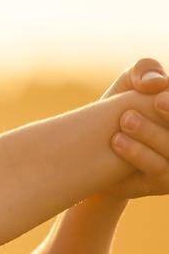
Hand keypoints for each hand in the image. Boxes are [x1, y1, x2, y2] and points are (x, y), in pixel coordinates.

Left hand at [98, 58, 168, 199]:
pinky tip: (117, 141)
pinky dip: (138, 154)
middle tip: (154, 103)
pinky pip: (159, 169)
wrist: (91, 154)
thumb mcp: (128, 84)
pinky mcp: (165, 182)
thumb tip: (156, 83)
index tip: (158, 97)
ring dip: (150, 134)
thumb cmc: (118, 111)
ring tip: (125, 120)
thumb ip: (144, 71)